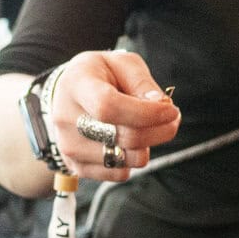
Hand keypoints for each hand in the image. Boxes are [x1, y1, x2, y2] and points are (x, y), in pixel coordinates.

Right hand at [45, 49, 182, 181]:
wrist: (67, 95)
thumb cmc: (99, 76)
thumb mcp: (121, 63)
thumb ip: (142, 81)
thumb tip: (160, 105)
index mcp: (76, 85)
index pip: (109, 107)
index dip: (146, 113)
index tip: (171, 110)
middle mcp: (66, 118)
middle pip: (125, 137)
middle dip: (160, 129)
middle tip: (172, 117)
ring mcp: (69, 146)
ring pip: (128, 159)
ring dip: (149, 145)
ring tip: (147, 126)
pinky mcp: (77, 167)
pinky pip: (120, 174)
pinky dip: (132, 159)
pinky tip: (128, 140)